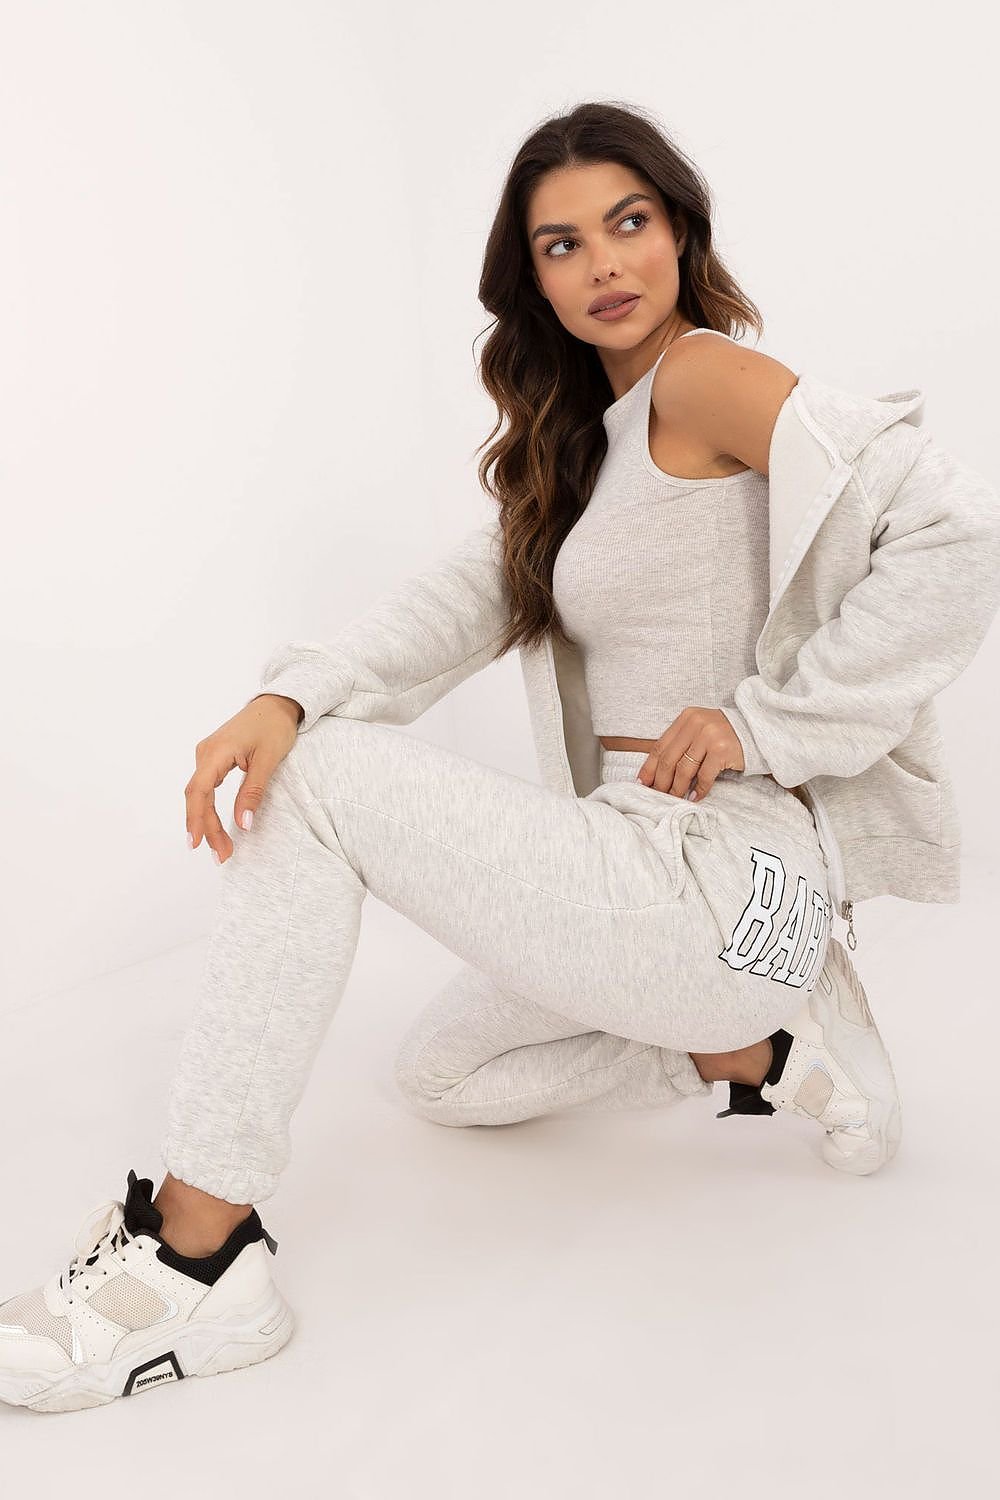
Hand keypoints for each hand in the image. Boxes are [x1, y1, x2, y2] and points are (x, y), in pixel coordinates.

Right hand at [185, 695, 301, 863]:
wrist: (277, 703)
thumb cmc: (275, 726)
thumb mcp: (268, 760)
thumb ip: (253, 792)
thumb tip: (242, 824)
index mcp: (216, 752)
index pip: (200, 792)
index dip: (197, 819)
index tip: (198, 843)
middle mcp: (205, 753)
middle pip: (197, 797)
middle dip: (205, 828)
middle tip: (220, 855)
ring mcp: (208, 755)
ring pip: (200, 794)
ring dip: (207, 820)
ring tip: (219, 846)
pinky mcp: (214, 758)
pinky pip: (205, 787)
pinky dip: (209, 808)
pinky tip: (213, 825)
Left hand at [635, 708, 744, 801]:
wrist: (756, 731)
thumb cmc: (724, 734)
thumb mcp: (699, 731)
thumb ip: (680, 744)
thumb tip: (656, 772)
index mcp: (686, 718)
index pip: (660, 746)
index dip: (648, 767)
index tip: (641, 783)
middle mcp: (696, 724)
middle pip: (669, 759)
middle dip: (660, 781)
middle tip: (656, 795)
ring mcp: (709, 736)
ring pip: (684, 769)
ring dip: (677, 788)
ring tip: (673, 799)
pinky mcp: (722, 750)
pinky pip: (704, 776)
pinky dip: (698, 790)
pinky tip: (694, 798)